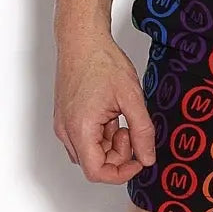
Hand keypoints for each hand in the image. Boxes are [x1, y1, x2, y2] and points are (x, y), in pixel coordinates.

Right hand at [53, 33, 156, 182]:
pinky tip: (112, 112)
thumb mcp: (131, 97)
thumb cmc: (101, 62)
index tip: (139, 159)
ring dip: (110, 142)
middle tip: (132, 129)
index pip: (97, 172)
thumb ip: (142, 131)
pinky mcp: (66, 116)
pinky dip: (102, 132)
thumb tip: (147, 157)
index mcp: (80, 129)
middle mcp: (67, 131)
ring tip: (122, 115)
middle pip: (94, 162)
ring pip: (90, 150)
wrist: (83, 39)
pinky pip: (85, 137)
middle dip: (119, 153)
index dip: (121, 172)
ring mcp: (64, 124)